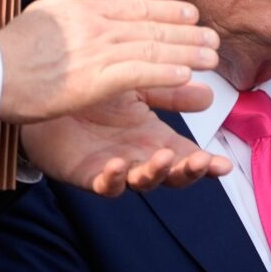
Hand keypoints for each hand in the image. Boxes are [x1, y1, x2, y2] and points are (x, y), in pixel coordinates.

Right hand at [0, 0, 220, 123]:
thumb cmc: (12, 48)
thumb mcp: (44, 8)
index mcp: (86, 10)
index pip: (136, 8)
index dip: (169, 12)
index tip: (192, 15)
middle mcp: (96, 26)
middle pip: (152, 28)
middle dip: (187, 34)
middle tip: (214, 38)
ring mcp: (97, 52)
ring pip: (152, 49)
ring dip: (186, 53)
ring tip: (211, 57)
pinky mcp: (94, 79)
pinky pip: (139, 73)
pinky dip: (165, 73)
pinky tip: (186, 76)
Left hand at [19, 97, 230, 196]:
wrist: (47, 94)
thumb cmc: (93, 93)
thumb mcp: (138, 88)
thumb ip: (170, 92)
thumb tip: (209, 95)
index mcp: (154, 139)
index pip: (186, 155)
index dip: (206, 163)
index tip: (224, 165)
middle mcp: (138, 157)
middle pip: (171, 176)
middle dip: (187, 172)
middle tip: (200, 161)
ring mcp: (114, 168)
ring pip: (140, 181)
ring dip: (154, 173)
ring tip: (163, 157)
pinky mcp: (86, 173)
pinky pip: (102, 183)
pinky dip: (112, 179)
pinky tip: (117, 165)